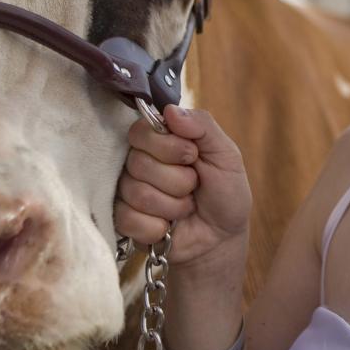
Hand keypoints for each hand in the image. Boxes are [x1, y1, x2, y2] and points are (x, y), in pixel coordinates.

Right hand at [114, 105, 252, 273]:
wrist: (222, 238)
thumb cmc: (225, 193)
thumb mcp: (226, 155)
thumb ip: (202, 126)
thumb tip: (170, 110)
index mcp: (161, 141)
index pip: (140, 131)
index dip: (167, 146)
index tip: (191, 156)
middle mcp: (139, 163)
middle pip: (138, 163)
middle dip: (178, 180)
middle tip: (194, 186)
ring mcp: (129, 192)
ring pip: (137, 192)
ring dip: (173, 205)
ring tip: (186, 207)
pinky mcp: (123, 221)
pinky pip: (128, 219)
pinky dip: (158, 227)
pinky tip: (169, 227)